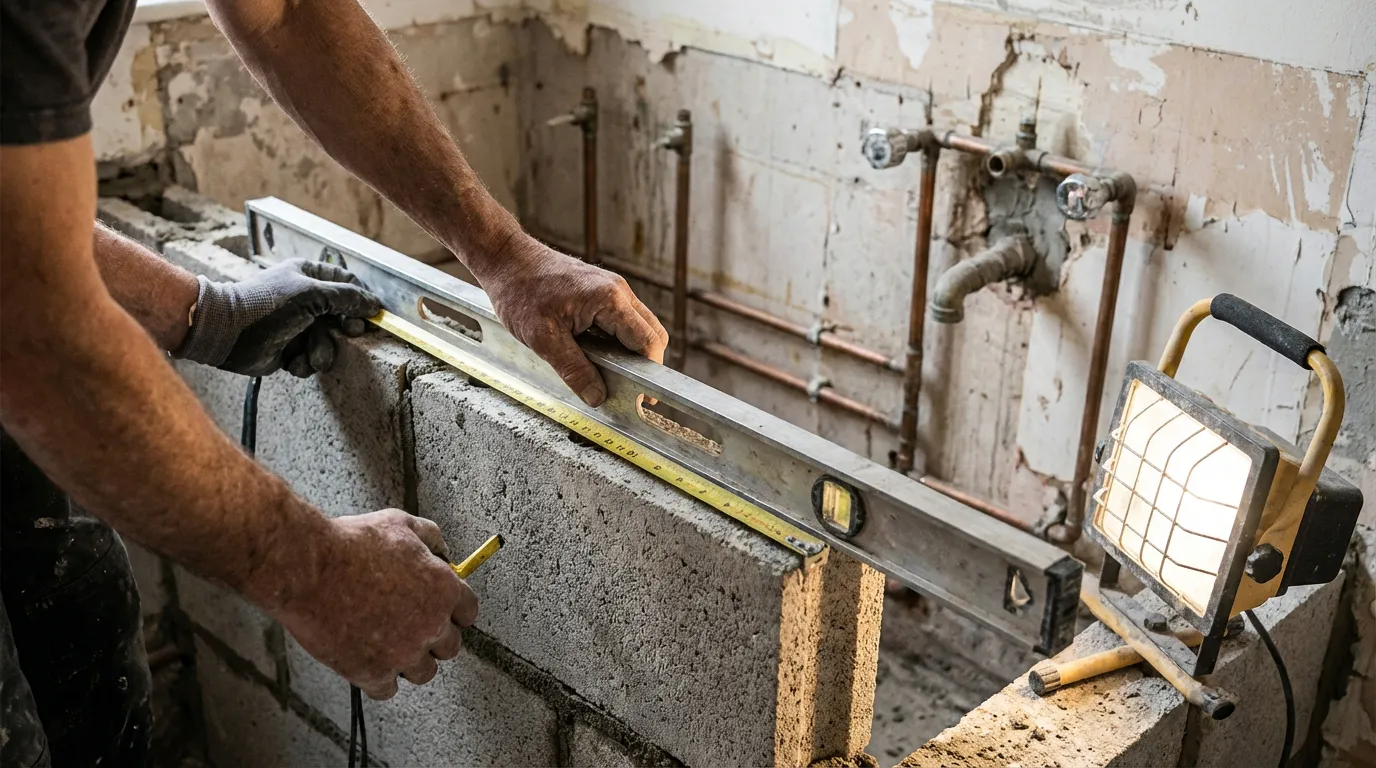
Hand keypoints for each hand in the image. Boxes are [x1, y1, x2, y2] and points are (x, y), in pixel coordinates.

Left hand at [176, 259, 380, 376]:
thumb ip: (347, 298)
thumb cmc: (268, 306)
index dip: (362, 299)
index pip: (347, 283)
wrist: (228, 334)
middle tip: (347, 333)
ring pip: (329, 343)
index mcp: (308, 276)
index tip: (373, 315)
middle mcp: (305, 300)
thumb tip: (375, 305)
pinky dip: (304, 362)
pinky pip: (311, 359)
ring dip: (322, 351)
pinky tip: (291, 360)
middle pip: (343, 316)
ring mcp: (298, 326)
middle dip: (344, 330)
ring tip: (309, 353)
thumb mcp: (312, 295)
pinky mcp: (290, 350)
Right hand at [275, 509, 475, 699]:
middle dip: (434, 638)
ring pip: (423, 672)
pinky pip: (388, 689)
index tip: (442, 611)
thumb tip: (440, 548)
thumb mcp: (399, 524)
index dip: (454, 610)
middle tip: (413, 627)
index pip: (468, 612)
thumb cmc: (350, 544)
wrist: (308, 567)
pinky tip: (369, 661)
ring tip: (391, 646)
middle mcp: (430, 624)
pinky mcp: (373, 672)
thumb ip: (429, 536)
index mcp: (443, 589)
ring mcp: (403, 652)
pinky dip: (380, 679)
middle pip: (450, 646)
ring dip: (411, 661)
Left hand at [480, 236, 668, 405]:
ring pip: (639, 326)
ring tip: (609, 373)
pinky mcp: (602, 290)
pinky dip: (618, 340)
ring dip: (630, 351)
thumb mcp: (543, 338)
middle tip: (629, 389)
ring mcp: (612, 288)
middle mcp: (618, 290)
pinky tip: (597, 353)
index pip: (647, 341)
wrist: (507, 258)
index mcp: (609, 300)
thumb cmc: (520, 291)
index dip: (650, 372)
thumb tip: (597, 396)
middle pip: (651, 333)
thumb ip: (574, 369)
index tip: (643, 397)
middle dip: (645, 364)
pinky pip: (623, 319)